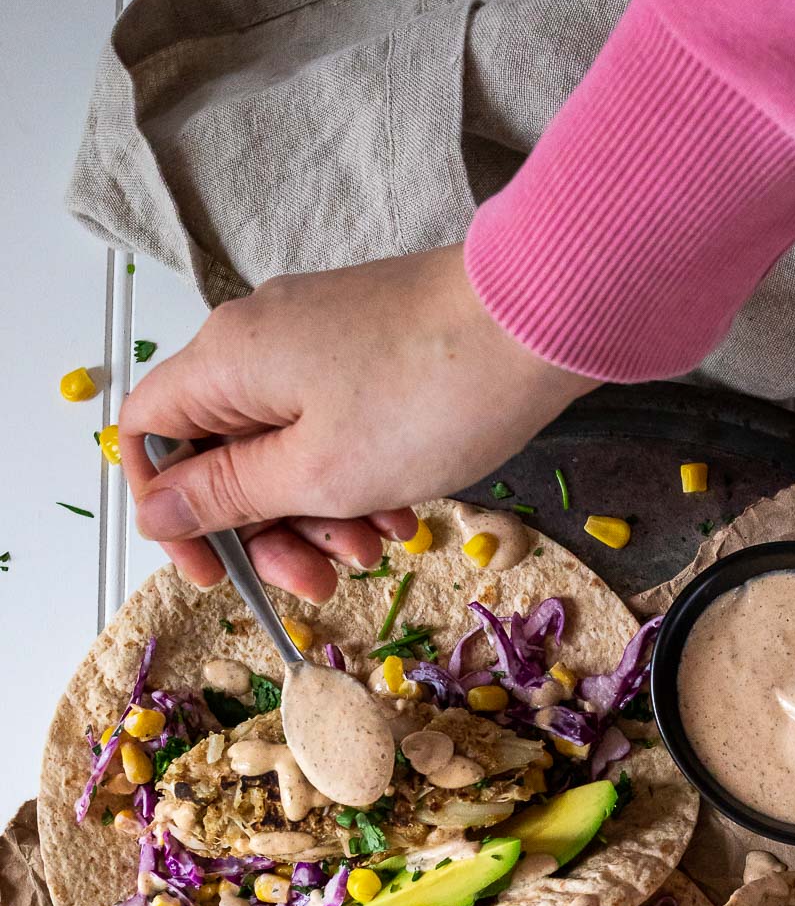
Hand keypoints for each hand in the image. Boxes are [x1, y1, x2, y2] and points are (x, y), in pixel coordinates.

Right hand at [120, 245, 596, 601]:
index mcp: (226, 361)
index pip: (148, 434)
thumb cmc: (427, 395)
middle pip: (223, 453)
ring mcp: (318, 343)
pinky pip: (337, 431)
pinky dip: (360, 481)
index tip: (215, 571)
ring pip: (286, 450)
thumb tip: (155, 510)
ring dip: (322, 515)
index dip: (169, 512)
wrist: (536, 324)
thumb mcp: (315, 473)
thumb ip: (227, 496)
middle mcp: (260, 342)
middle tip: (317, 582)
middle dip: (266, 531)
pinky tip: (403, 514)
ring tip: (379, 546)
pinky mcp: (369, 352)